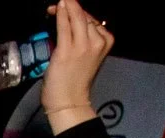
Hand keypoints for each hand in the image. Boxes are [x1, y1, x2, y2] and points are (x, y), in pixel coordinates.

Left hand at [42, 0, 115, 132]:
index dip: (78, 10)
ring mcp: (84, 45)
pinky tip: (58, 7)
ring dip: (66, 7)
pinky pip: (65, 26)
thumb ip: (82, 38)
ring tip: (58, 3)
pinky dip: (61, 14)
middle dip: (71, 6)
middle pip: (84, 15)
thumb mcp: (85, 55)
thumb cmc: (74, 80)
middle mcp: (98, 41)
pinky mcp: (68, 50)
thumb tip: (71, 21)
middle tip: (59, 3)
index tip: (66, 6)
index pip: (92, 19)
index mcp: (106, 41)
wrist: (70, 101)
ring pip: (76, 18)